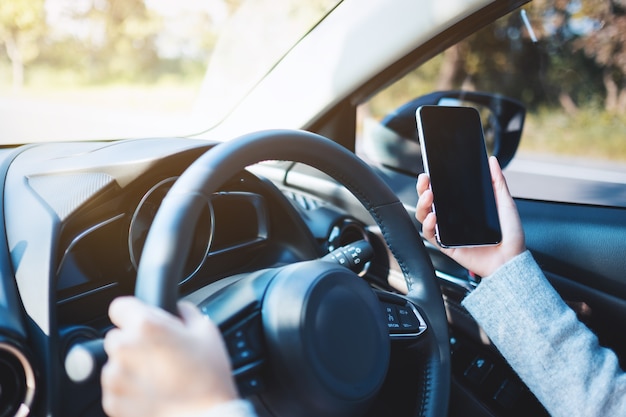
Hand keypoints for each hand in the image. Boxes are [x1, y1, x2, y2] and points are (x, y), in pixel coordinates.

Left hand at [101, 297, 239, 416]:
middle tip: (159, 353)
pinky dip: (129, 388)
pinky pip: (116, 387)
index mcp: (146, 326)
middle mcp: (125, 349)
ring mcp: (115, 378)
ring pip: (115, 363)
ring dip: (130, 366)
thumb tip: (177, 309)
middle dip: (134, 341)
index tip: (142, 321)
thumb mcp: (207, 331)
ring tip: (158, 376)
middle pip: (117, 336)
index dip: (134, 312)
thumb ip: (186, 312)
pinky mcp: (112, 402)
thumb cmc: (208, 378)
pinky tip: (153, 392)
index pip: (120, 306)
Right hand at [415, 156, 525, 276]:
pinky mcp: (446, 245)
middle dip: (422, 188)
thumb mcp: (504, 203)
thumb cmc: (509, 235)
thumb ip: (497, 182)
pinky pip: (430, 235)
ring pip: (425, 216)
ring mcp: (448, 231)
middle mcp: (452, 218)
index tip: (430, 171)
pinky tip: (434, 217)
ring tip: (429, 196)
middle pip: (429, 201)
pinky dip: (428, 225)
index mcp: (463, 207)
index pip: (443, 191)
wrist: (511, 259)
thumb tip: (492, 161)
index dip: (433, 181)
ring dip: (423, 205)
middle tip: (425, 180)